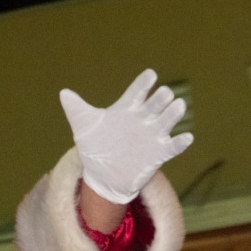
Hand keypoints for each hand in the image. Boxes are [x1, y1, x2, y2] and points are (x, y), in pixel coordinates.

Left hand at [60, 70, 192, 203]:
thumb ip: (76, 109)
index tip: (150, 75)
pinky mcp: (158, 153)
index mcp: (127, 108)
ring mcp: (152, 135)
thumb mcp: (84, 127)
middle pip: (156, 104)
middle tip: (164, 93)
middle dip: (160, 98)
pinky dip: (180, 142)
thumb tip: (63, 93)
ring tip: (178, 105)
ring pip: (167, 120)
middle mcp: (143, 118)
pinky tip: (187, 137)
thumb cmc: (95, 146)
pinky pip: (172, 147)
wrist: (102, 175)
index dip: (144, 84)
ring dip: (173, 114)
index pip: (137, 91)